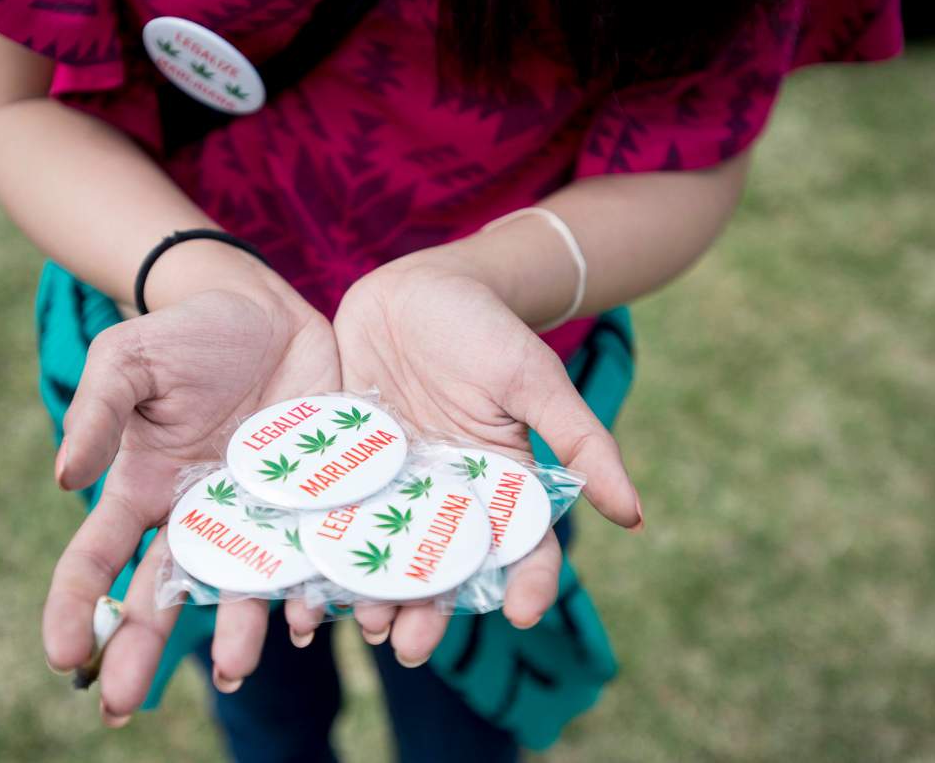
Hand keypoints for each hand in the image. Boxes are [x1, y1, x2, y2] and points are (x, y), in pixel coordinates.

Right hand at [42, 255, 339, 724]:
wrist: (265, 311)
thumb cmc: (186, 335)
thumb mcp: (129, 360)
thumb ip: (97, 412)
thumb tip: (64, 478)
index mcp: (143, 489)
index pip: (96, 559)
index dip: (74, 608)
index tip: (61, 655)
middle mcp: (197, 515)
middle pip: (163, 593)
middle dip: (139, 648)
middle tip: (119, 705)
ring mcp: (257, 512)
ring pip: (243, 586)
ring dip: (238, 630)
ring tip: (238, 670)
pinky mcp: (312, 497)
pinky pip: (310, 552)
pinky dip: (312, 588)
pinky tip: (312, 616)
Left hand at [331, 254, 641, 665]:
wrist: (418, 287)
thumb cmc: (487, 331)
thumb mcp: (535, 381)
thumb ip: (580, 444)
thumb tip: (636, 515)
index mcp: (496, 484)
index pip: (520, 548)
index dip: (525, 584)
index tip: (521, 615)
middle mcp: (442, 496)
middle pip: (441, 568)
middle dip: (427, 611)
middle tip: (409, 647)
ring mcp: (389, 485)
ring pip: (381, 553)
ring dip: (370, 593)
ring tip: (358, 624)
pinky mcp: (341, 465)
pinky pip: (328, 512)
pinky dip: (315, 547)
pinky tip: (298, 578)